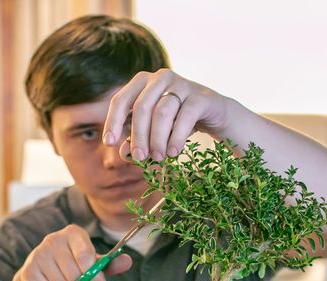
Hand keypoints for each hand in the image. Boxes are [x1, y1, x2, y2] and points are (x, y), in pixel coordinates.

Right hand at [17, 225, 131, 280]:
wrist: (42, 273)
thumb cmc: (74, 266)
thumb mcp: (93, 263)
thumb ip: (110, 263)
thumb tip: (128, 262)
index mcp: (73, 233)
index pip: (86, 255)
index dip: (95, 276)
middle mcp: (53, 239)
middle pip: (75, 274)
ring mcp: (38, 254)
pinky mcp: (28, 271)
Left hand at [102, 68, 229, 160]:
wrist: (217, 115)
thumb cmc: (180, 121)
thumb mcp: (155, 131)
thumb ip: (137, 140)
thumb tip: (123, 153)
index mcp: (143, 82)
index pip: (121, 100)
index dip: (113, 121)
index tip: (109, 143)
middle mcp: (161, 77)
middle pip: (141, 107)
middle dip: (138, 135)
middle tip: (139, 158)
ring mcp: (182, 84)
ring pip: (162, 112)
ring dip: (157, 139)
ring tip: (158, 158)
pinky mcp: (200, 96)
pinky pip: (185, 117)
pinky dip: (177, 137)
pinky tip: (174, 152)